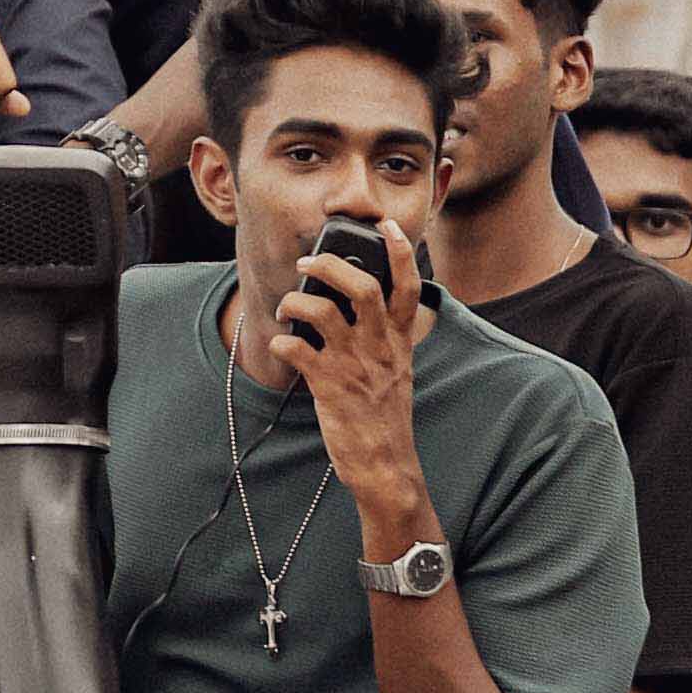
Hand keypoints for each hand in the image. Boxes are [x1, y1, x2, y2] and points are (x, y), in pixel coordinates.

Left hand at [271, 212, 431, 508]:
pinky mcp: (329, 387)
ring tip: (286, 308)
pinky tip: (282, 345)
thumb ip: (386, 339)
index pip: (409, 288)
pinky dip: (283, 341)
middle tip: (308, 263)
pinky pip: (298, 350)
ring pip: (324, 312)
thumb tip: (367, 309)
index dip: (400, 252)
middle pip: (363, 288)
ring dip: (296, 302)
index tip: (386, 227)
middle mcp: (380, 348)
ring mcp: (354, 366)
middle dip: (331, 266)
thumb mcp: (398, 371)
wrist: (385, 465)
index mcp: (399, 342)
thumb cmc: (385, 417)